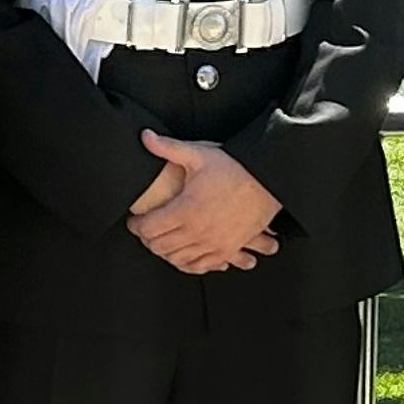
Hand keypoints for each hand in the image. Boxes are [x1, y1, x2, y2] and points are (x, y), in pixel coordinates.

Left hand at [129, 130, 282, 273]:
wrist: (269, 181)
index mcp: (186, 210)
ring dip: (165, 252)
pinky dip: (188, 263)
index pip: (148, 228)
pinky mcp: (227, 250)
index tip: (134, 220)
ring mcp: (213, 244)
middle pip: (159, 246)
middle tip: (145, 230)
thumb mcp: (199, 154)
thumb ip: (168, 148)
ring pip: (177, 259)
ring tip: (162, 241)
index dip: (136, 225)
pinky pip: (200, 267)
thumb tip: (144, 136)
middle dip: (147, 239)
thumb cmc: (235, 167)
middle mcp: (197, 231)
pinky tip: (184, 254)